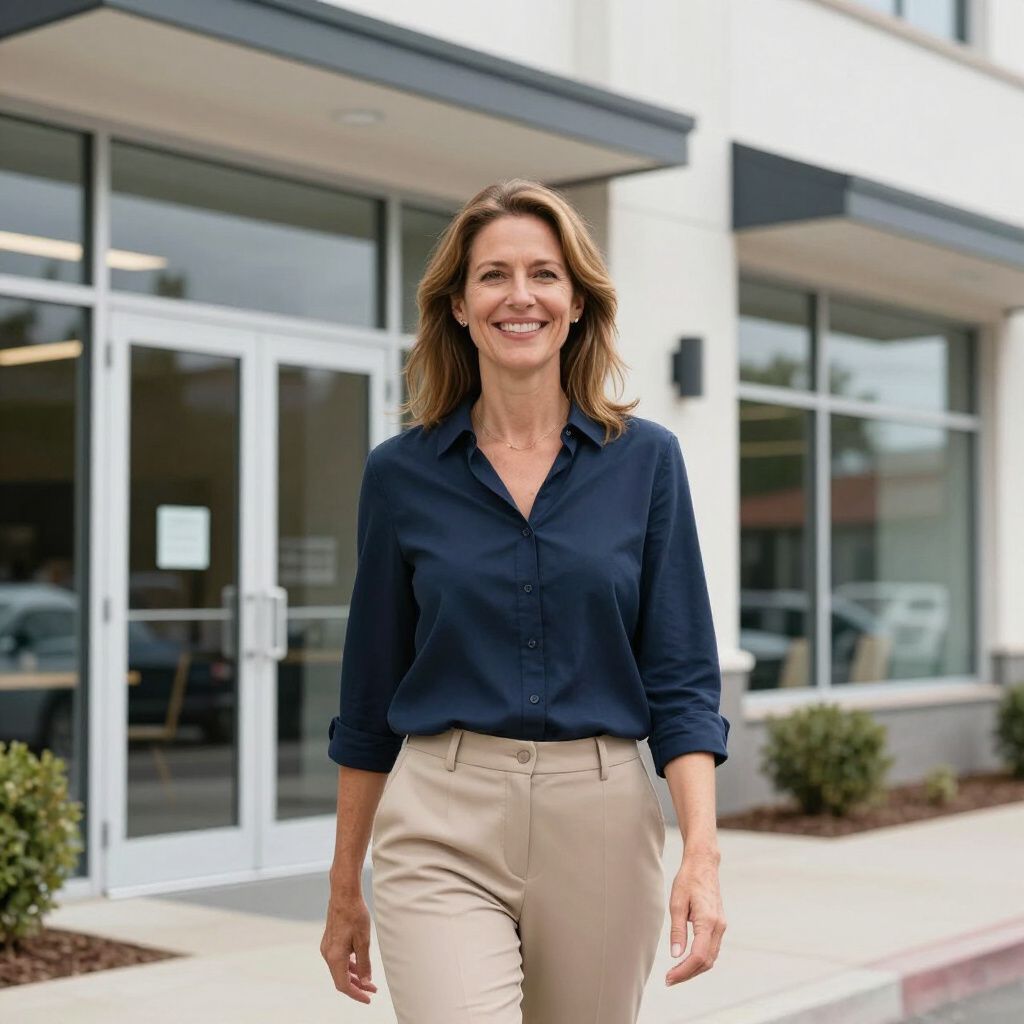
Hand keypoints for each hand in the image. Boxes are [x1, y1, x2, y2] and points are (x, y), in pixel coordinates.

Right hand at [321, 890, 378, 1003]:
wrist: (344, 894)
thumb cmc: (355, 915)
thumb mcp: (364, 941)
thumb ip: (364, 964)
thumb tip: (366, 983)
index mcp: (335, 957)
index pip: (344, 985)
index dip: (356, 994)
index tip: (368, 999)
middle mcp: (327, 954)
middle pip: (341, 979)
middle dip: (357, 986)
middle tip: (372, 990)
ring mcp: (327, 947)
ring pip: (339, 969)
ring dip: (354, 976)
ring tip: (369, 980)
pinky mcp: (329, 941)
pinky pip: (338, 960)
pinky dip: (349, 965)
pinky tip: (359, 965)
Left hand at [665, 854, 725, 985]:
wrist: (704, 864)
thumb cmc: (688, 879)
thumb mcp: (677, 903)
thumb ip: (677, 930)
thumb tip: (675, 955)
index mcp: (708, 921)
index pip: (698, 956)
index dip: (684, 971)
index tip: (669, 978)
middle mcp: (718, 926)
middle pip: (707, 961)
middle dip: (688, 974)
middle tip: (669, 979)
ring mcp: (721, 926)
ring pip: (711, 957)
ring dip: (694, 969)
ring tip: (675, 973)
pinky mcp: (719, 924)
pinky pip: (712, 948)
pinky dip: (700, 959)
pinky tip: (686, 960)